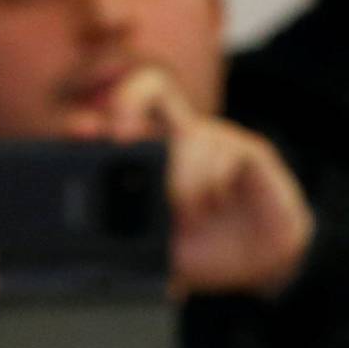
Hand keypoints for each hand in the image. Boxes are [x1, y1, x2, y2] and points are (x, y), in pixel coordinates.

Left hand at [69, 68, 313, 299]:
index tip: (85, 134)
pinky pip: (225, 152)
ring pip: (190, 136)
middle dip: (129, 102)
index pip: (120, 118)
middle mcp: (183, 138)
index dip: (100, 119)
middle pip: (151, 85)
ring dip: (184, 182)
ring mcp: (217, 141)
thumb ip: (133, 246)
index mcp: (155, 157)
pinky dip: (212, 183)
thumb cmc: (210, 249)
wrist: (263, 262)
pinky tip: (214, 204)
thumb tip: (98, 259)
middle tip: (123, 140)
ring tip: (190, 215)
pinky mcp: (249, 151)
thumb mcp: (162, 252)